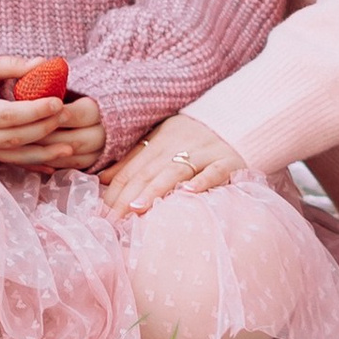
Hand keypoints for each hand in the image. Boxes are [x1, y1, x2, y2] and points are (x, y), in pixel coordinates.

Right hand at [0, 60, 106, 169]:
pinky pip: (12, 163)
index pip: (8, 115)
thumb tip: (42, 63)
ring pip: (14, 157)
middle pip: (14, 137)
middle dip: (43, 128)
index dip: (34, 110)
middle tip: (66, 115)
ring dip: (43, 155)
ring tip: (69, 150)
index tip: (57, 102)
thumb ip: (11, 66)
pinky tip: (53, 168)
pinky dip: (32, 166)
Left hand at [98, 112, 247, 216]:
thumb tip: (103, 179)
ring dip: (155, 190)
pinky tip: (189, 193)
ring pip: (175, 172)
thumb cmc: (193, 136)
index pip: (132, 169)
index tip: (100, 214)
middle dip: (127, 197)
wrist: (237, 117)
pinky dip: (203, 181)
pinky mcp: (227, 161)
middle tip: (112, 221)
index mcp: (160, 142)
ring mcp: (204, 154)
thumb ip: (134, 159)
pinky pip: (214, 171)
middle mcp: (178, 147)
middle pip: (148, 173)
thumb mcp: (161, 139)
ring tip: (137, 209)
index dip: (114, 191)